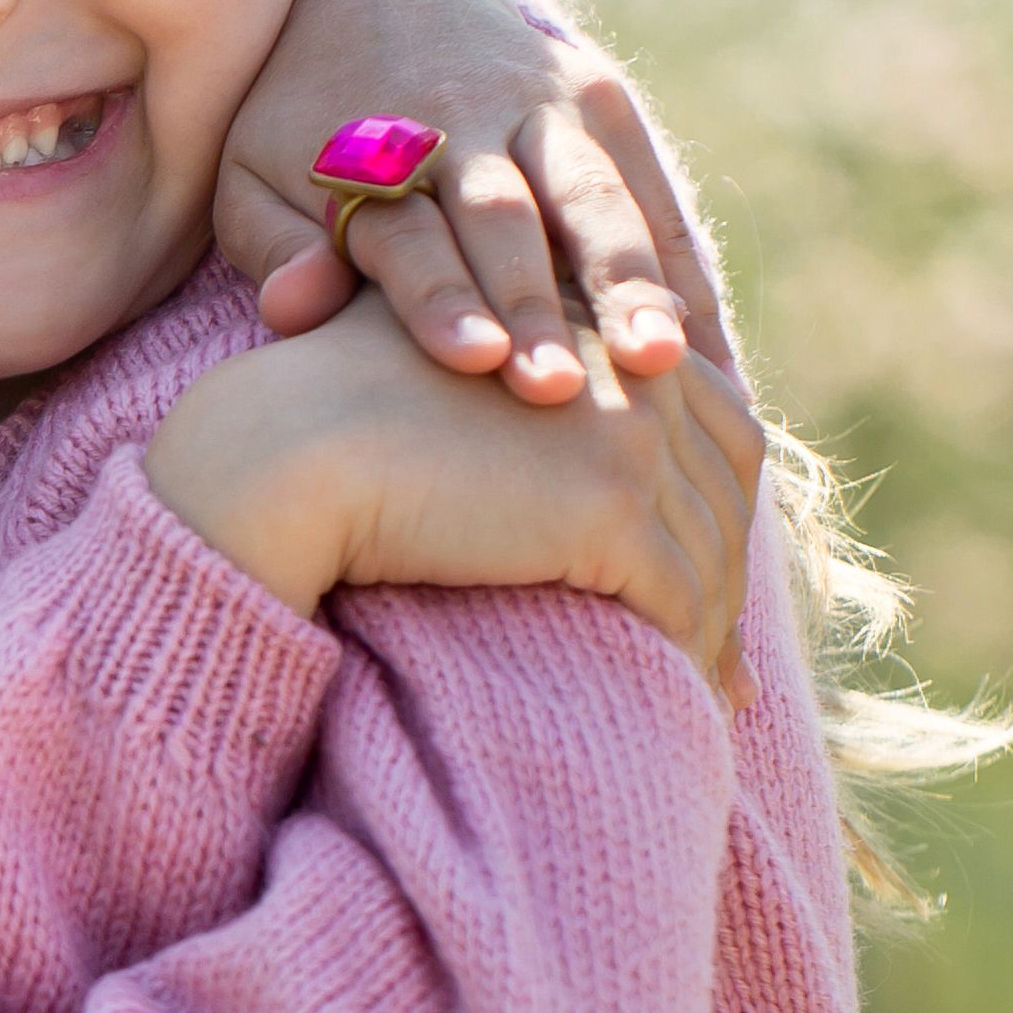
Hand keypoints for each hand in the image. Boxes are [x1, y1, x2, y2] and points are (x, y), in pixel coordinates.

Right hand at [142, 299, 771, 680]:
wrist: (284, 453)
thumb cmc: (337, 423)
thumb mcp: (460, 386)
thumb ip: (533, 398)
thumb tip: (578, 489)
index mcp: (601, 316)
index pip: (715, 415)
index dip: (720, 501)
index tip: (707, 573)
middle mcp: (632, 360)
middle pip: (727, 482)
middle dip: (728, 571)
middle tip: (722, 656)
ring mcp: (629, 428)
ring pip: (709, 548)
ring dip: (713, 627)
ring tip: (704, 691)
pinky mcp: (607, 502)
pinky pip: (677, 599)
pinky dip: (685, 656)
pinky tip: (676, 696)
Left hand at [215, 0, 728, 401]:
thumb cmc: (298, 124)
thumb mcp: (253, 177)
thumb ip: (273, 245)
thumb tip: (291, 310)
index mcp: (369, 144)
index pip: (408, 229)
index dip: (439, 297)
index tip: (475, 363)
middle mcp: (461, 119)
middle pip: (506, 218)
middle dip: (535, 303)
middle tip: (560, 389)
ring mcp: (539, 100)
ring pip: (590, 194)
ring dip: (627, 279)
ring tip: (662, 360)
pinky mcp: (596, 92)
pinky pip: (646, 187)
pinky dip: (675, 267)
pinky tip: (705, 353)